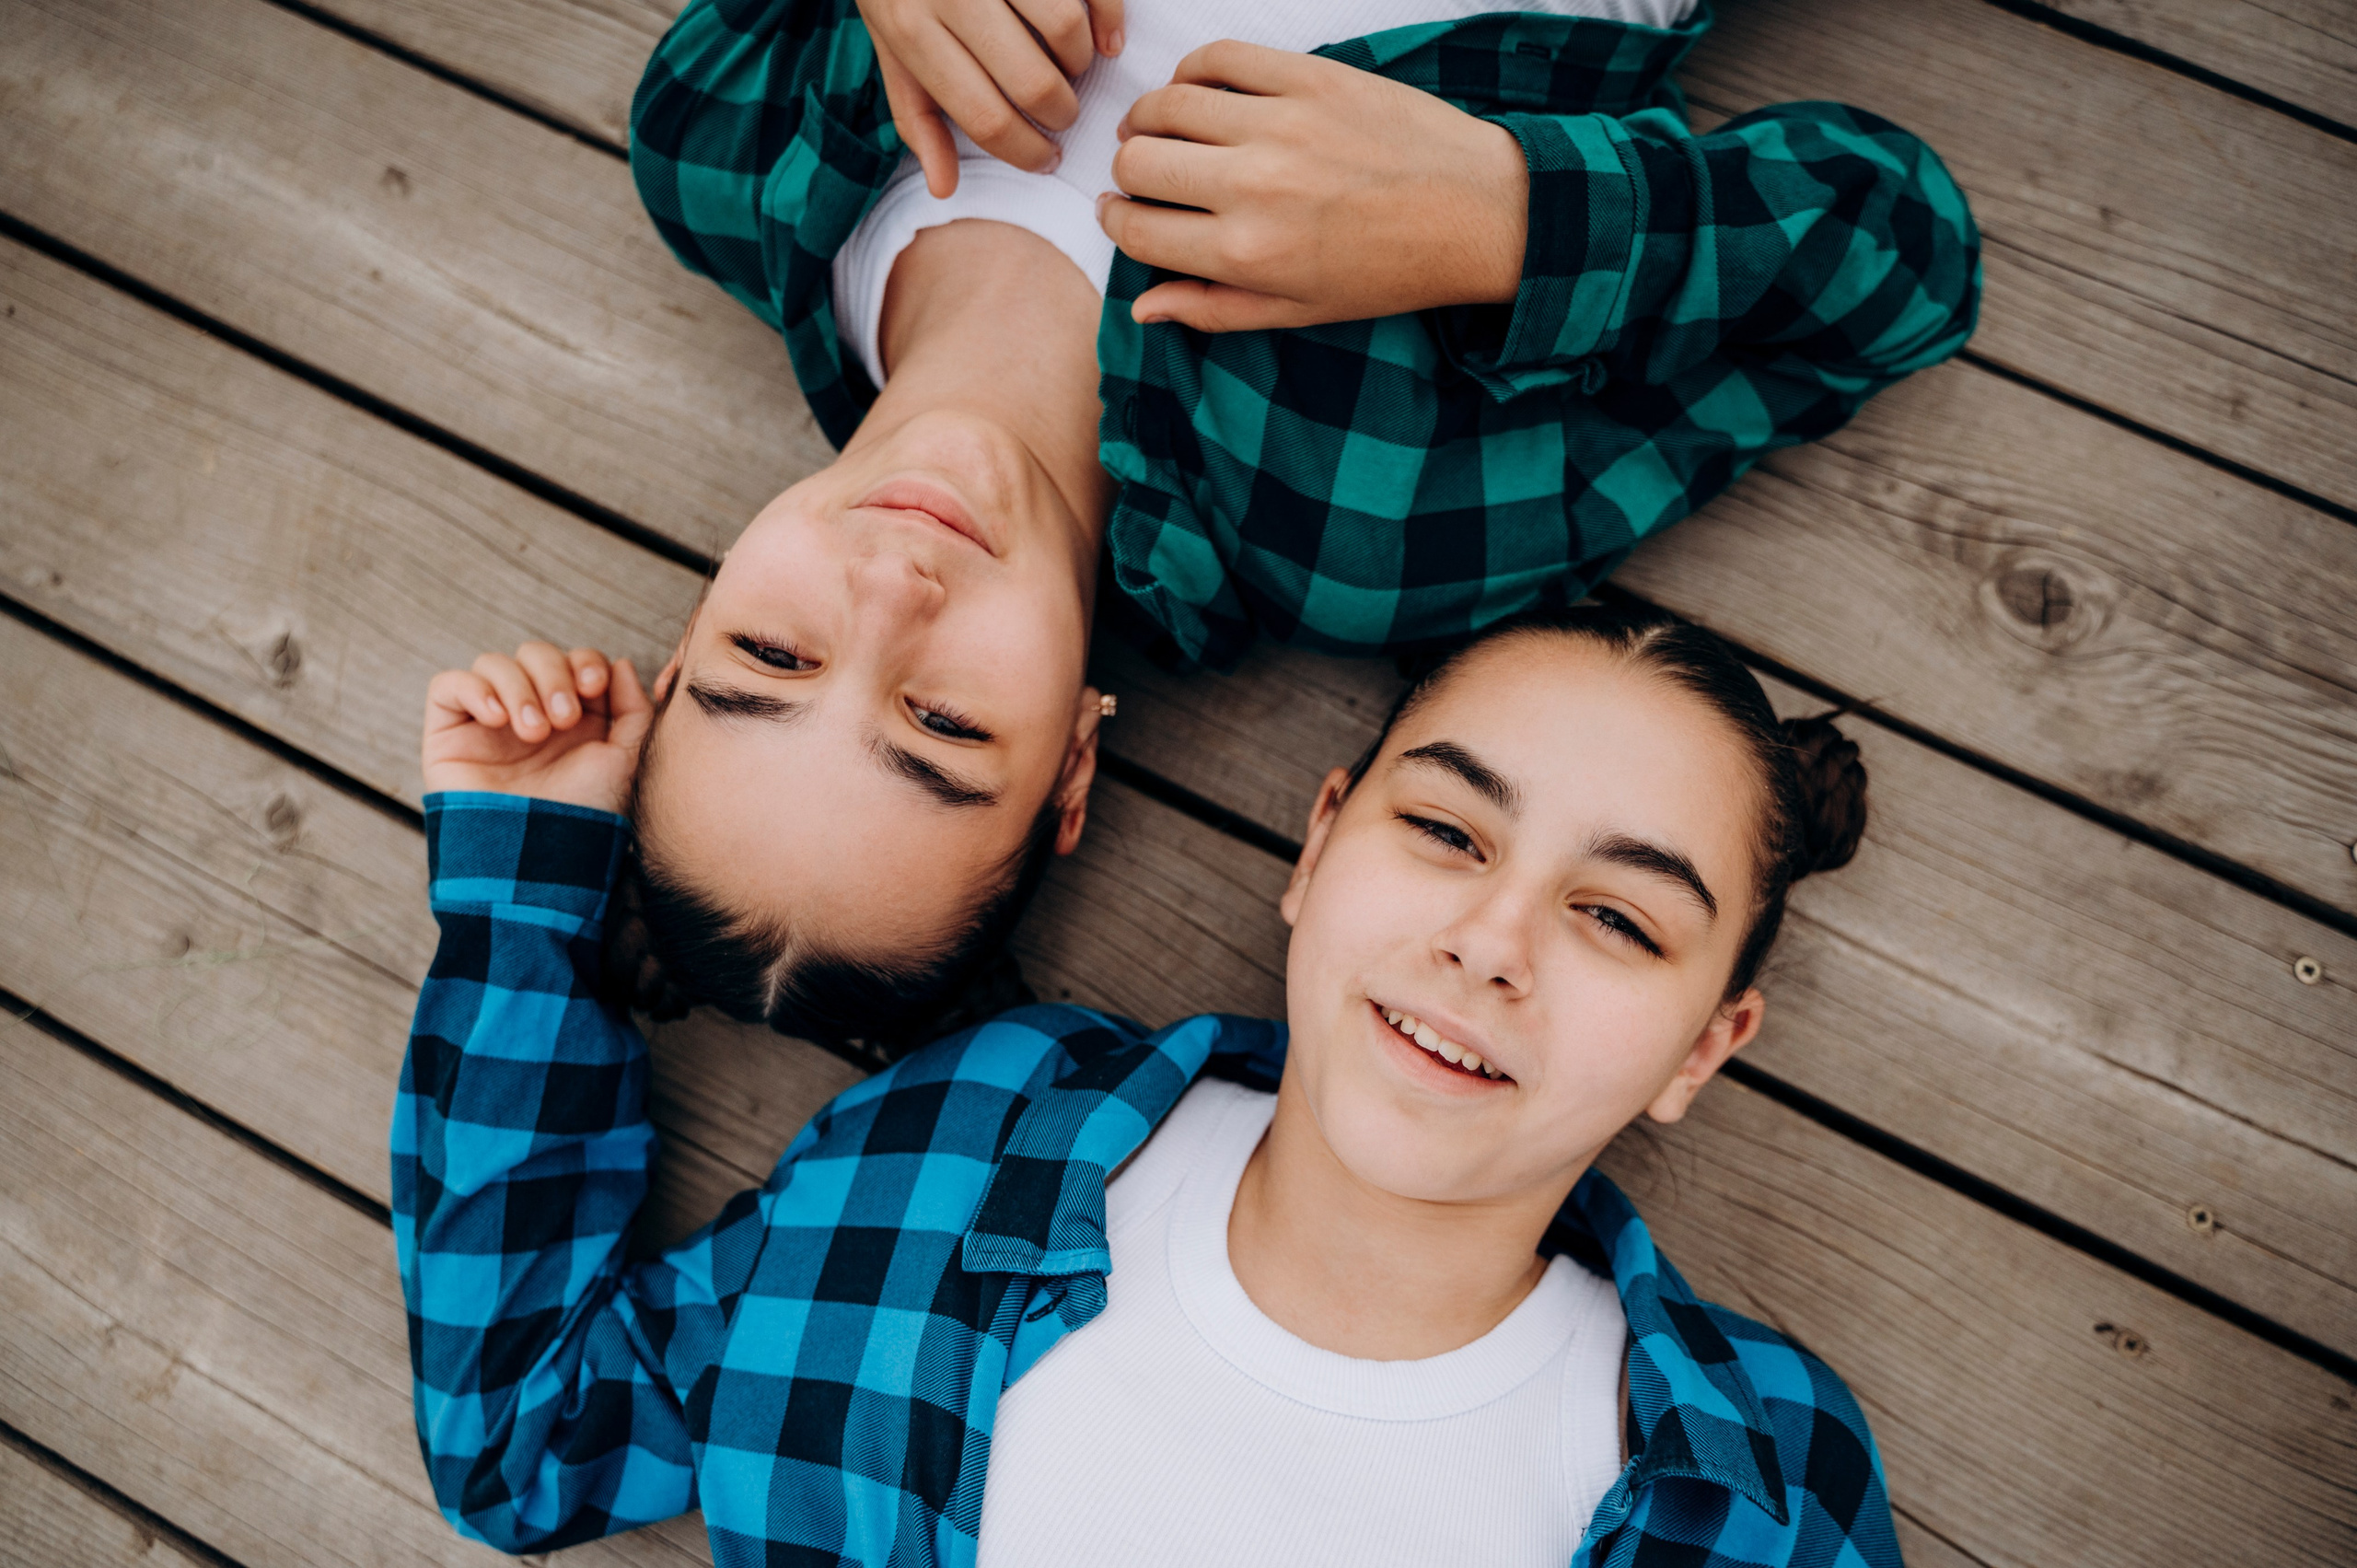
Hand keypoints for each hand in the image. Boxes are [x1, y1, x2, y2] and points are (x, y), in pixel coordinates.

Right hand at [421, 643, 652, 813]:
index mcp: (572, 717)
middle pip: (534, 653)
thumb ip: (631, 709)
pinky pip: (449, 685)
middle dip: (553, 675)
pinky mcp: (448, 733)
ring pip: (493, 663)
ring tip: (533, 733)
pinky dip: (474, 689)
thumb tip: (618, 663)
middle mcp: (529, 713)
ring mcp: (487, 721)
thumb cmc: (584, 814)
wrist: (538, 856)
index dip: (583, 662)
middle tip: (562, 718)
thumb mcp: (625, 759)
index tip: (594, 688)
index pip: (572, 660)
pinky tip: (496, 719)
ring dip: (519, 688)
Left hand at [861, 0, 1123, 196]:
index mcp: (911, 31)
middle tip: (1062, 114)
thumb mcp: (891, 46)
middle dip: (1061, 113)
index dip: (1026, 151)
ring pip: (1067, 29)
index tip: (1046, 159)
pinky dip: (1109, 17)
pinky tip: (1107, 38)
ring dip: (1081, 63)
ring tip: (1071, 68)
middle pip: (1033, 82)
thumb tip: (943, 187)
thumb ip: (917, 115)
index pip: (984, 116)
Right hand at [1098, 41, 1527, 331]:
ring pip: (1165, 105)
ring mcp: (1280, 124)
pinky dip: (1192, 74)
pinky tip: (1198, 95)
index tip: (1122, 215)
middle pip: (1136, 163)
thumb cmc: (1390, 270)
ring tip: (1160, 133)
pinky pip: (1218, 58)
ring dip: (1148, 121)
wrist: (1475, 213)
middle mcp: (1254, 186)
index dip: (1117, 223)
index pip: (1135, 230)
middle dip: (1127, 174)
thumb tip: (1142, 306)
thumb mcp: (1297, 311)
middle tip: (1145, 178)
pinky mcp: (1308, 77)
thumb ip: (1212, 309)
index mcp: (1247, 254)